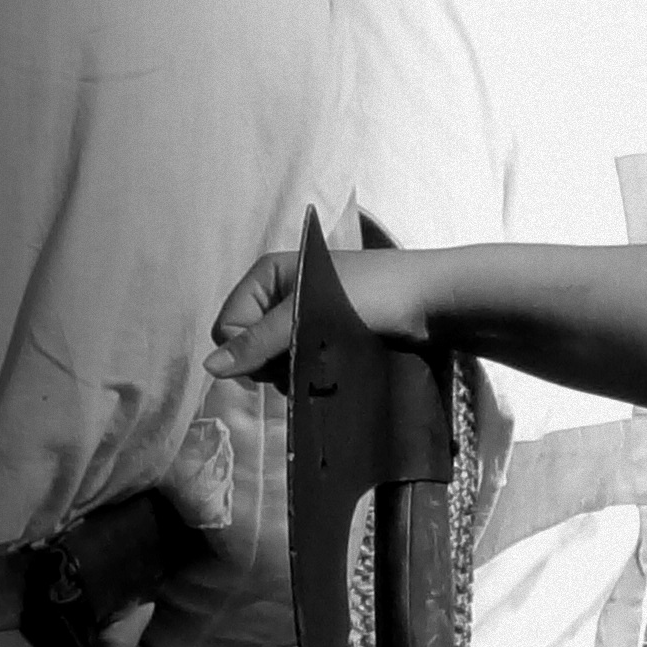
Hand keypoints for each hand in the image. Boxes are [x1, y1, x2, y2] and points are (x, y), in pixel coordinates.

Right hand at [207, 241, 429, 384]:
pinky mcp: (330, 336)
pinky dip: (313, 371)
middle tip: (307, 362)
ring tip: (328, 366)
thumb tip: (210, 368)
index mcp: (268, 274)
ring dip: (296, 371)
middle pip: (252, 345)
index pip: (229, 325)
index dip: (246, 349)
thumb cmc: (374, 294)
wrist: (436, 302)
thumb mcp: (310, 312)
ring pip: (279, 359)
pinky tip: (335, 372)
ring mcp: (308, 316)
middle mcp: (282, 293)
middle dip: (273, 362)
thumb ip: (260, 340)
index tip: (279, 358)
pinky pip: (304, 361)